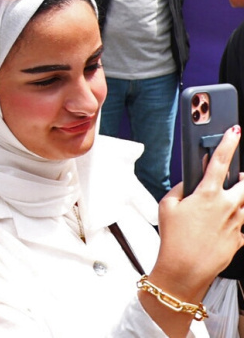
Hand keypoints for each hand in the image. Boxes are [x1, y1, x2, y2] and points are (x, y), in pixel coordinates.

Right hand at [152, 126, 243, 302]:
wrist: (184, 270)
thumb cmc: (173, 238)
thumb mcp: (167, 206)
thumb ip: (180, 188)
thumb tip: (190, 181)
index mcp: (208, 194)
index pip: (221, 161)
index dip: (229, 143)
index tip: (234, 131)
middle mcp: (227, 206)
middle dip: (243, 177)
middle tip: (236, 176)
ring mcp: (237, 223)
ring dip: (239, 200)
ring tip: (227, 203)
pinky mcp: (240, 239)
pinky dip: (236, 221)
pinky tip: (220, 227)